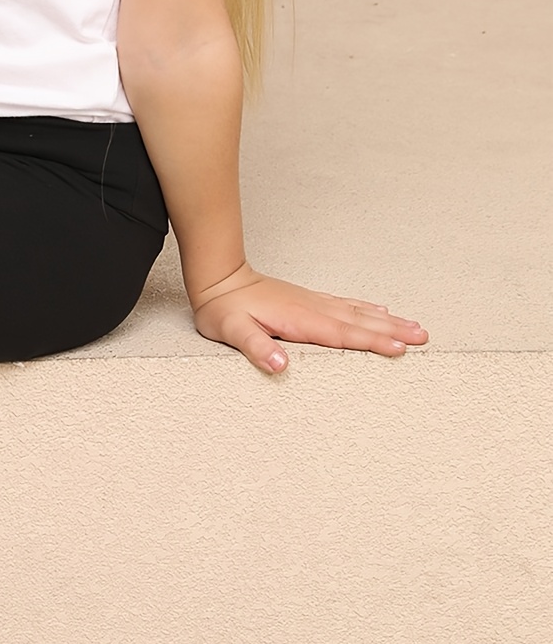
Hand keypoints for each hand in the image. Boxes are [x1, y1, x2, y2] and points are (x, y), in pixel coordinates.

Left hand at [189, 263, 428, 374]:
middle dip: (393, 330)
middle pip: (360, 321)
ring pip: (358, 312)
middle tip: (424, 337)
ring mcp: (313, 302)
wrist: (218, 279)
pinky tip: (381, 309)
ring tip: (415, 326)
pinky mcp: (309, 300)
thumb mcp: (231, 331)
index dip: (372, 341)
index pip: (343, 334)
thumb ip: (255, 347)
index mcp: (300, 320)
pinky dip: (368, 308)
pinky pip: (346, 305)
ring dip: (388, 319)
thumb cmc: (223, 309)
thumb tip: (280, 364)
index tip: (400, 348)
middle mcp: (313, 309)